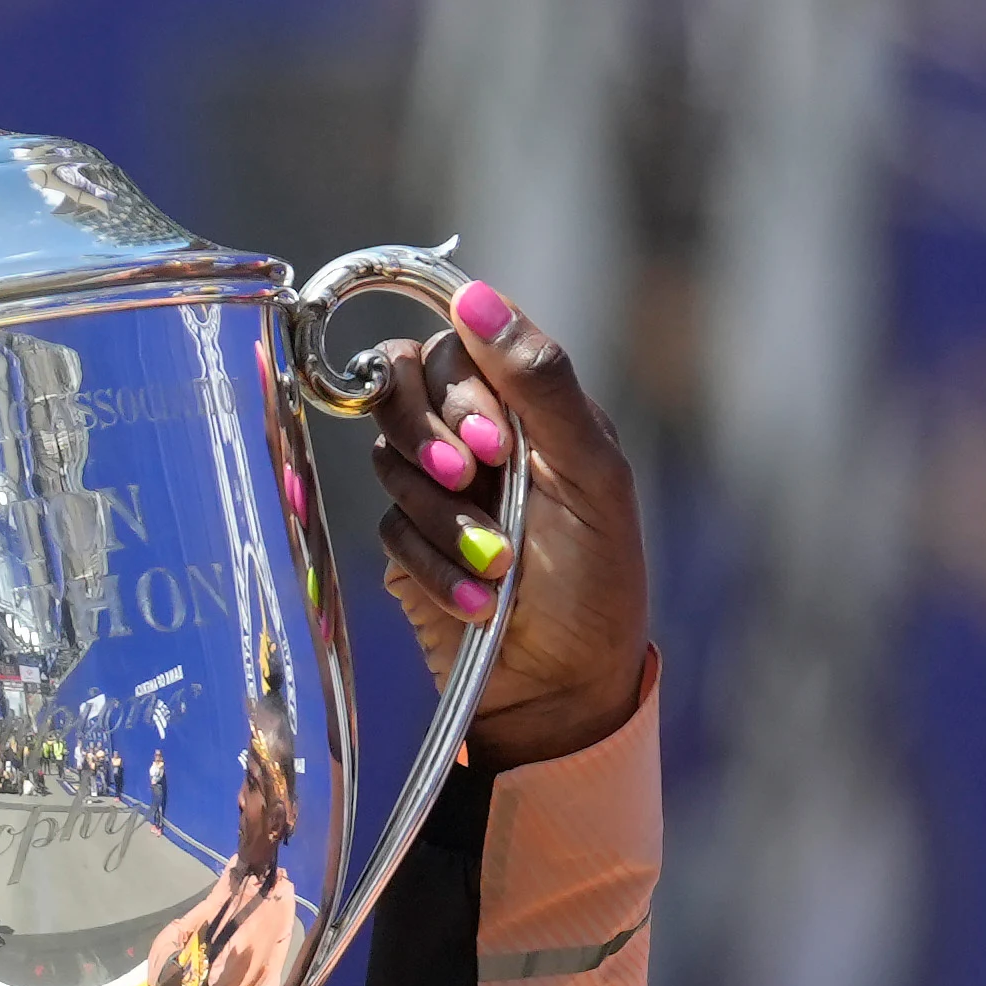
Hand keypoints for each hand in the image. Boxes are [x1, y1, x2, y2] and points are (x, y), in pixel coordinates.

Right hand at [360, 287, 651, 768]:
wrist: (564, 689)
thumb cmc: (596, 580)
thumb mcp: (589, 474)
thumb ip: (539, 382)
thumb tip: (476, 296)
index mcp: (527, 403)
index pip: (460, 342)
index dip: (461, 383)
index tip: (493, 439)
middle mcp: (475, 432)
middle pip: (402, 383)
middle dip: (434, 438)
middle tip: (476, 481)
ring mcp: (435, 486)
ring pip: (388, 458)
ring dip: (445, 518)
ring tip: (500, 563)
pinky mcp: (407, 541)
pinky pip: (388, 528)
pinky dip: (436, 566)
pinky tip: (481, 600)